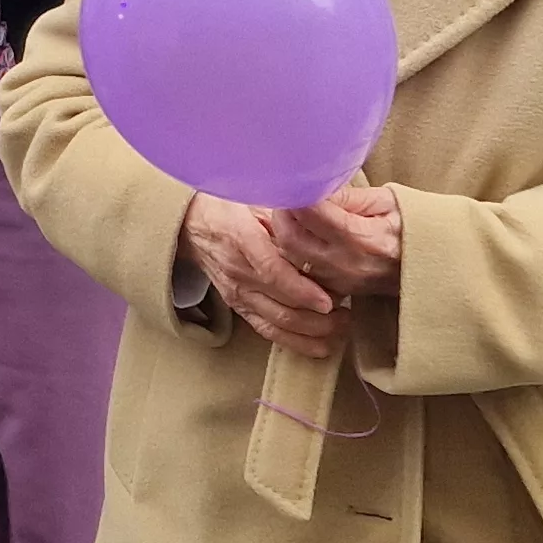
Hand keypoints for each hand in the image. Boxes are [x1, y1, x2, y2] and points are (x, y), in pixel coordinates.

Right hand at [182, 192, 346, 357]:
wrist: (195, 225)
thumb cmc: (232, 205)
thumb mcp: (257, 196)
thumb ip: (286, 211)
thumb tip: (323, 214)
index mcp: (242, 237)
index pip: (272, 271)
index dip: (301, 290)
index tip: (328, 300)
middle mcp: (238, 271)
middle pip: (279, 305)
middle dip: (317, 317)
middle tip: (347, 315)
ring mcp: (237, 293)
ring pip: (276, 323)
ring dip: (311, 332)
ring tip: (340, 328)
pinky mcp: (238, 307)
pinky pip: (266, 331)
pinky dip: (295, 342)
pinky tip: (320, 346)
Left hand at [271, 183, 402, 299]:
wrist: (437, 266)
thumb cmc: (414, 226)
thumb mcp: (388, 201)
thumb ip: (349, 196)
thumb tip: (315, 187)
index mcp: (362, 237)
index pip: (311, 213)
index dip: (296, 194)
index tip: (294, 181)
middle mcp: (346, 263)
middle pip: (291, 239)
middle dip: (282, 214)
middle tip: (286, 198)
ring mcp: (340, 281)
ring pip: (291, 258)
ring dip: (283, 234)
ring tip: (291, 215)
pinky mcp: (338, 290)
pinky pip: (302, 272)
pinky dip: (293, 254)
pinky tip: (300, 236)